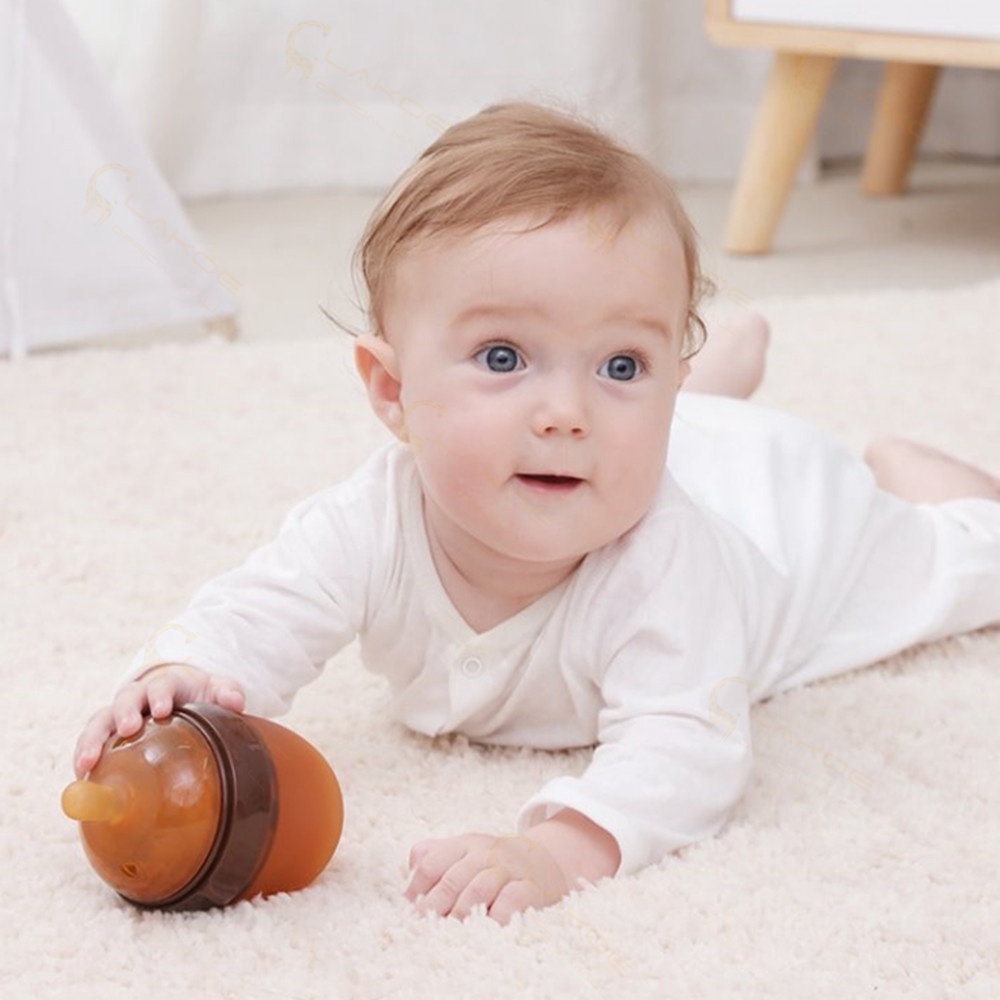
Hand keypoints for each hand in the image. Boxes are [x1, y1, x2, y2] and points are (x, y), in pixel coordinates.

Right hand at [72, 663, 245, 777]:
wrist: (182, 696)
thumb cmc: (201, 695)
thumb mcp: (218, 689)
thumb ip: (227, 692)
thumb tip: (235, 702)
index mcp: (167, 685)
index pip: (161, 685)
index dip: (159, 695)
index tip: (162, 709)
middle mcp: (139, 697)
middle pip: (126, 699)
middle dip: (125, 712)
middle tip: (128, 728)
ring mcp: (120, 715)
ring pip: (100, 721)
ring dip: (92, 739)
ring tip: (88, 762)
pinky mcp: (109, 734)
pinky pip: (91, 741)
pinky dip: (83, 756)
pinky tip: (82, 776)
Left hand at [405, 832, 569, 925]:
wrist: (546, 859)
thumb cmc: (496, 861)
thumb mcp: (466, 850)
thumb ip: (435, 854)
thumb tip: (410, 867)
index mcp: (465, 845)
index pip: (432, 862)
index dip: (416, 888)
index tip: (409, 911)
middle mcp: (485, 853)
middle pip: (452, 879)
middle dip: (434, 906)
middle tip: (423, 928)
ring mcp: (508, 870)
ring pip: (478, 890)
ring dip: (460, 913)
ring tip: (449, 932)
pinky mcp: (529, 888)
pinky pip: (510, 901)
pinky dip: (496, 917)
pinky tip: (485, 929)